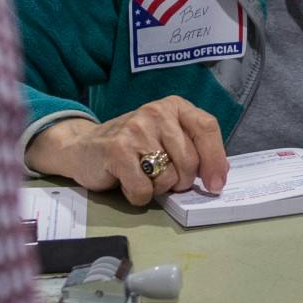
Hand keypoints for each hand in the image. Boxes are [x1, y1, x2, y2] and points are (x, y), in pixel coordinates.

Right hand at [27, 97, 228, 205]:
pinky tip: (127, 182)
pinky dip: (138, 195)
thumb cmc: (132, 146)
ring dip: (158, 188)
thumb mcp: (166, 137)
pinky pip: (144, 189)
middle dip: (181, 181)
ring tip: (142, 175)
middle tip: (163, 177)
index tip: (216, 185)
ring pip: (168, 178)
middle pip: (190, 161)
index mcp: (174, 106)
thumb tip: (220, 176)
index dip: (216, 160)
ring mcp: (136, 129)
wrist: (83, 147)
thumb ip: (193, 148)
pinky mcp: (117, 150)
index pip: (207, 128)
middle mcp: (156, 112)